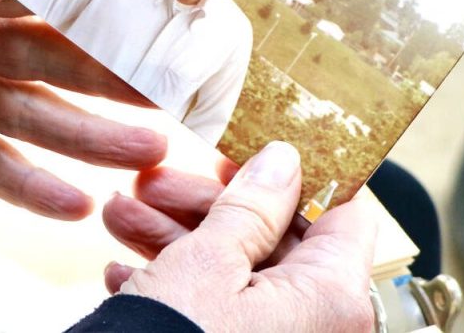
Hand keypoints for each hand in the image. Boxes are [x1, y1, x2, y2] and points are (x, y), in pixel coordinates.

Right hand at [102, 142, 376, 332]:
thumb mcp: (208, 263)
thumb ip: (252, 205)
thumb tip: (283, 161)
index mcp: (333, 296)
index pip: (343, 212)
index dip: (298, 173)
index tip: (252, 148)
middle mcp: (317, 325)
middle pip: (277, 239)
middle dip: (209, 205)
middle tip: (157, 181)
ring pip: (237, 275)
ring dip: (177, 240)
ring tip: (120, 214)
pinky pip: (219, 315)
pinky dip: (175, 289)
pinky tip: (123, 272)